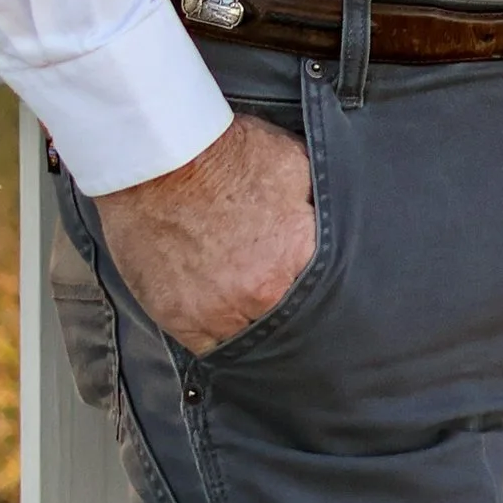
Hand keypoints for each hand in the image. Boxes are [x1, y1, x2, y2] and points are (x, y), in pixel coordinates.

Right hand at [95, 112, 317, 355]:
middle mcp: (258, 296)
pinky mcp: (175, 317)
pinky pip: (205, 348)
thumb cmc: (224, 154)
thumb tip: (342, 219)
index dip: (320, 290)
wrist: (159, 158)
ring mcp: (214, 312)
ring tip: (252, 309)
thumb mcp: (296, 163)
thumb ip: (320, 203)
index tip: (316, 288)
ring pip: (247, 340)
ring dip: (252, 326)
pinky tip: (222, 320)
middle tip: (282, 298)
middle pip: (287, 324)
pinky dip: (216, 337)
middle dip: (288, 312)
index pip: (325, 294)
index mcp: (294, 258)